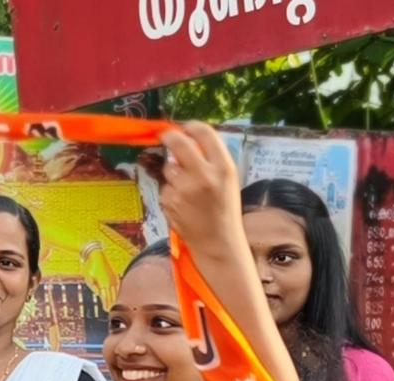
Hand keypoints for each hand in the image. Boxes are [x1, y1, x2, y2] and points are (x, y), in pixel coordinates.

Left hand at [158, 122, 245, 255]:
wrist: (217, 241)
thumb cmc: (225, 208)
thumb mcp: (229, 179)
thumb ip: (212, 159)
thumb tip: (188, 139)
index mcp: (223, 167)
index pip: (204, 134)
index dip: (191, 126)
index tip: (184, 127)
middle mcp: (203, 175)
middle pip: (178, 144)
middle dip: (169, 137)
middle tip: (166, 136)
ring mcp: (183, 189)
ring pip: (169, 168)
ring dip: (173, 172)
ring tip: (187, 188)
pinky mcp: (170, 201)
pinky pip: (165, 187)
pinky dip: (170, 191)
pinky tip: (182, 203)